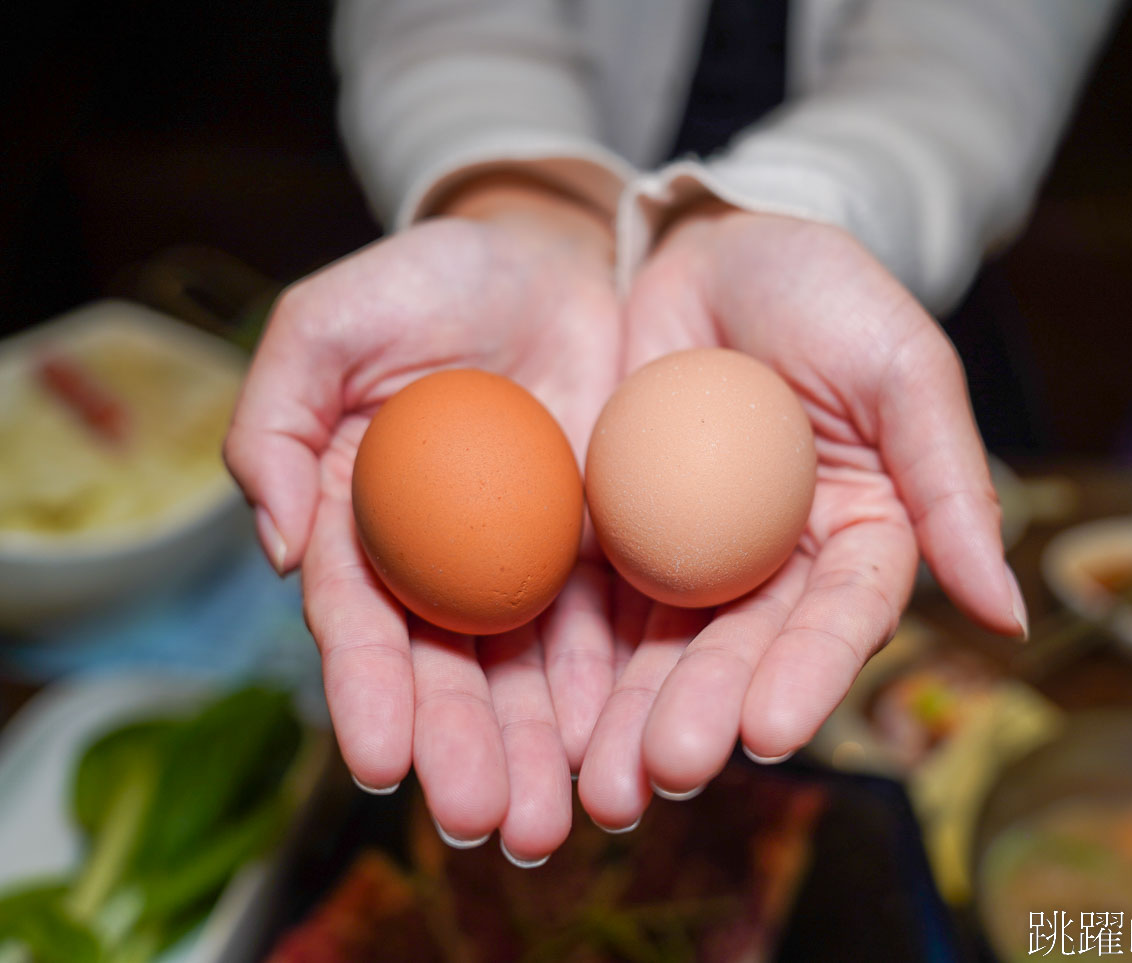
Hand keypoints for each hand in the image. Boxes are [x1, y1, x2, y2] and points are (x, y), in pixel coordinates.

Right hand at [224, 176, 620, 863]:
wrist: (554, 255)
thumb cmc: (431, 277)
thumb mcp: (328, 324)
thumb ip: (276, 422)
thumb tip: (275, 549)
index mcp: (364, 521)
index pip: (362, 620)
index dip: (369, 692)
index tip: (379, 761)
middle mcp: (442, 561)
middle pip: (449, 674)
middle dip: (463, 752)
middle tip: (485, 820)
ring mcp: (525, 562)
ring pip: (529, 676)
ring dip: (539, 754)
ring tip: (550, 823)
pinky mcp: (602, 550)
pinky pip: (609, 631)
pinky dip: (612, 696)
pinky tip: (623, 753)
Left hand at [577, 203, 1026, 829]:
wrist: (706, 246)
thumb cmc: (821, 291)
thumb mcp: (902, 365)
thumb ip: (950, 482)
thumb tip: (1006, 619)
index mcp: (862, 537)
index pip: (843, 619)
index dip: (810, 675)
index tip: (772, 730)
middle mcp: (780, 566)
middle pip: (746, 653)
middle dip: (708, 714)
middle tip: (668, 768)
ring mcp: (695, 557)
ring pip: (667, 649)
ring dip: (635, 719)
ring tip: (603, 780)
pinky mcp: (621, 538)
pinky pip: (597, 603)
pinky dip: (576, 663)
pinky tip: (549, 720)